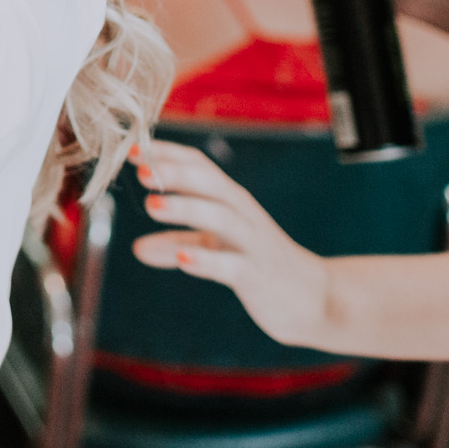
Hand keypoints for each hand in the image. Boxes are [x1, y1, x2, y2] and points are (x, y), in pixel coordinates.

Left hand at [130, 140, 333, 346]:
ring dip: (186, 208)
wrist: (315, 298)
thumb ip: (179, 244)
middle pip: (210, 183)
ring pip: (221, 217)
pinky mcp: (259, 275)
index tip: (132, 149)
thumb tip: (138, 248)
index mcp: (230, 200)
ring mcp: (252, 243)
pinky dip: (207, 260)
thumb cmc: (260, 263)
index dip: (168, 155)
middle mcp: (242, 214)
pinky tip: (182, 259)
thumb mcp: (216, 249)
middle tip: (141, 171)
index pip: (200, 165)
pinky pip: (233, 265)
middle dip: (175, 173)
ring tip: (151, 205)